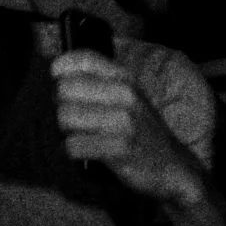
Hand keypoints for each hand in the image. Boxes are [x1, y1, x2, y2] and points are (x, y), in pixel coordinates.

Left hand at [53, 49, 203, 206]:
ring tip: (77, 136)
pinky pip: (74, 146)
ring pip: (65, 117)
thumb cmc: (140, 129)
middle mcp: (126, 95)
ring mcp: (124, 122)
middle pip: (64, 89)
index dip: (60, 68)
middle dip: (59, 106)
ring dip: (64, 131)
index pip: (83, 59)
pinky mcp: (119, 149)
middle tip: (70, 118)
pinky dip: (71, 151)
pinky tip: (81, 152)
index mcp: (125, 78)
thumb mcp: (128, 97)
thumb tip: (54, 69)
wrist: (171, 165)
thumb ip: (98, 80)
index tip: (58, 81)